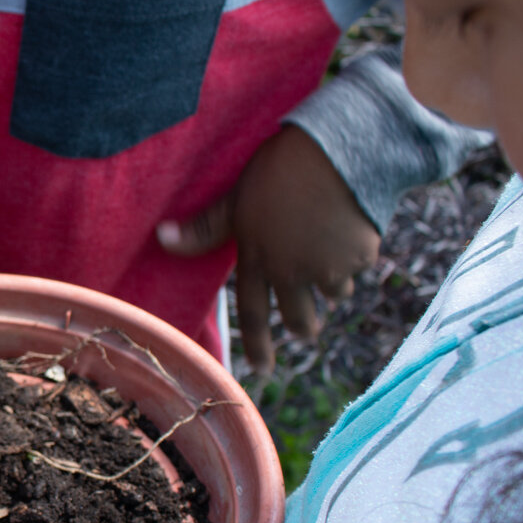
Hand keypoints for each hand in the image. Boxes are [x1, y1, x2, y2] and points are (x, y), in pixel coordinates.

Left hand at [157, 125, 379, 373]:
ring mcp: (329, 269)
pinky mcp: (360, 258)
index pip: (252, 314)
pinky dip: (354, 256)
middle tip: (304, 329)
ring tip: (326, 250)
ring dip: (332, 283)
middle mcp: (292, 272)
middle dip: (302, 327)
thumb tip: (161, 237)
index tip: (261, 371)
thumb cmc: (279, 169)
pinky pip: (358, 268)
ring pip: (333, 293)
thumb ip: (206, 228)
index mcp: (258, 259)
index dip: (257, 346)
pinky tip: (348, 227)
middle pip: (298, 320)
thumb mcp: (237, 198)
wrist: (337, 151)